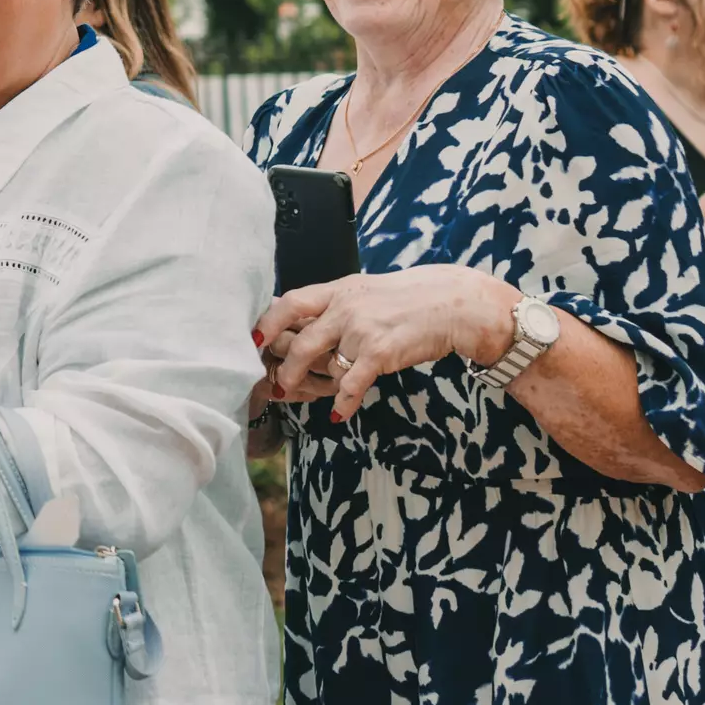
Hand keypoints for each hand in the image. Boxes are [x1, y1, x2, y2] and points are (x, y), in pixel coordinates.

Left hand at [254, 264, 519, 421]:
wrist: (451, 303)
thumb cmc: (404, 299)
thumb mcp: (362, 290)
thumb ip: (332, 303)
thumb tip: (297, 316)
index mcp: (337, 290)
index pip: (290, 303)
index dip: (268, 322)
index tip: (252, 339)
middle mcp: (345, 307)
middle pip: (300, 340)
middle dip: (282, 365)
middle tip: (272, 380)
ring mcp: (362, 330)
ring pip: (323, 363)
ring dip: (307, 383)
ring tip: (295, 395)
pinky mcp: (381, 352)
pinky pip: (352, 383)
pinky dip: (343, 402)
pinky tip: (339, 414)